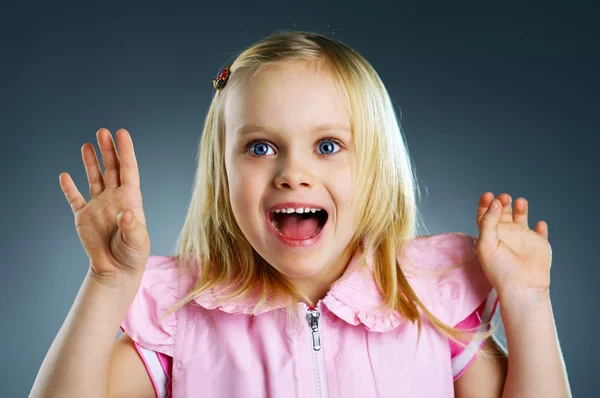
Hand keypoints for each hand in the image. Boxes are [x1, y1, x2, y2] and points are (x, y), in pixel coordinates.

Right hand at [59, 128, 150, 285]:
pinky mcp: (83, 217)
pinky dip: (69, 188)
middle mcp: (115, 198)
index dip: (126, 151)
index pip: (128, 170)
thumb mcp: (137, 242)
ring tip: (87, 144)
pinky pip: (74, 198)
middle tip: (103, 131)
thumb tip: (126, 214)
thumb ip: (132, 227)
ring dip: (91, 162)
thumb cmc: (132, 255)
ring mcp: (99, 206)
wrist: (116, 271)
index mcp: (130, 200)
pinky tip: (65, 175)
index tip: (122, 133)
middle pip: (111, 169)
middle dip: (108, 150)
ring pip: (94, 178)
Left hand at [475, 192, 551, 300]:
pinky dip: (541, 228)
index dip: (486, 204)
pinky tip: (539, 223)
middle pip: (502, 213)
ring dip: (520, 208)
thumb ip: (488, 222)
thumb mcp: (487, 245)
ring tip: (520, 201)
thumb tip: (494, 203)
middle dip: (502, 202)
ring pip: (520, 218)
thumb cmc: (500, 270)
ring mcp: (522, 239)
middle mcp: (505, 236)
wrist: (522, 287)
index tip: (488, 195)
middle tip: (504, 197)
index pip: (485, 216)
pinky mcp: (538, 244)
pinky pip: (540, 233)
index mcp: (490, 236)